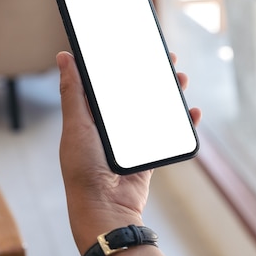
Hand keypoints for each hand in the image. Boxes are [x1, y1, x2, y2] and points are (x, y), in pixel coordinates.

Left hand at [57, 51, 201, 254]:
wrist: (105, 208)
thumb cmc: (83, 169)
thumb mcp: (77, 125)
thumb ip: (73, 92)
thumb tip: (63, 57)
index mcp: (92, 117)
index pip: (109, 83)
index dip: (123, 64)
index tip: (136, 47)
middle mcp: (113, 127)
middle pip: (136, 93)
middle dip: (152, 75)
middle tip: (167, 59)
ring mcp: (132, 140)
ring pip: (155, 110)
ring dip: (170, 94)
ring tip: (181, 79)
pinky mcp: (149, 154)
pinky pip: (169, 133)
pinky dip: (183, 123)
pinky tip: (193, 112)